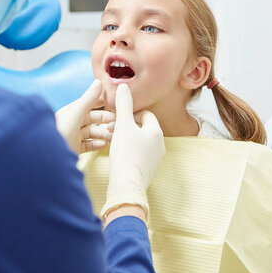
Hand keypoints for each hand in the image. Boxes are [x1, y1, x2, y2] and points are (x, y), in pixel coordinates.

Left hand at [55, 80, 114, 153]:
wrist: (48, 158)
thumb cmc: (58, 135)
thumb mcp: (74, 116)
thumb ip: (88, 100)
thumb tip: (98, 82)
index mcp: (70, 112)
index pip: (88, 103)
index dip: (101, 102)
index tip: (113, 102)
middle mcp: (71, 122)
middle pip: (92, 119)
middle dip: (105, 120)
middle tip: (117, 123)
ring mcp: (73, 136)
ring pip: (92, 132)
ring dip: (103, 133)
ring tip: (112, 135)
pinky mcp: (74, 148)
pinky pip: (88, 144)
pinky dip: (97, 144)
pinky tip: (103, 144)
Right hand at [101, 84, 164, 220]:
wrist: (126, 186)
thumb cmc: (125, 154)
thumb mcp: (123, 125)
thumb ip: (123, 105)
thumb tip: (123, 86)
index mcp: (156, 132)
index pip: (145, 114)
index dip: (130, 113)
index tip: (117, 119)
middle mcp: (160, 144)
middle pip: (142, 127)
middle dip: (127, 126)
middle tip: (111, 129)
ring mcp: (155, 158)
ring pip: (140, 141)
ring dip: (126, 138)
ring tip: (112, 140)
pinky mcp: (148, 169)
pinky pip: (138, 154)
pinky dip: (128, 150)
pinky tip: (117, 154)